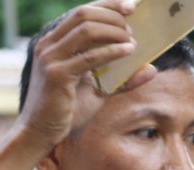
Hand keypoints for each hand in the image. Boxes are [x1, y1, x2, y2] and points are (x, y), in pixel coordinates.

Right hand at [18, 0, 155, 152]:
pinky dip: (112, 52)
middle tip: (134, 30)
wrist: (42, 132)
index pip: (81, 12)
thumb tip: (152, 68)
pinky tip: (128, 51)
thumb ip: (122, 78)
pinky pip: (89, 57)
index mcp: (55, 42)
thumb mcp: (100, 90)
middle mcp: (48, 44)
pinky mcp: (57, 74)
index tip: (131, 6)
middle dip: (113, 17)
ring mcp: (50, 57)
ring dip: (114, 32)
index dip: (107, 5)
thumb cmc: (69, 110)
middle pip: (83, 14)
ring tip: (133, 41)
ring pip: (86, 31)